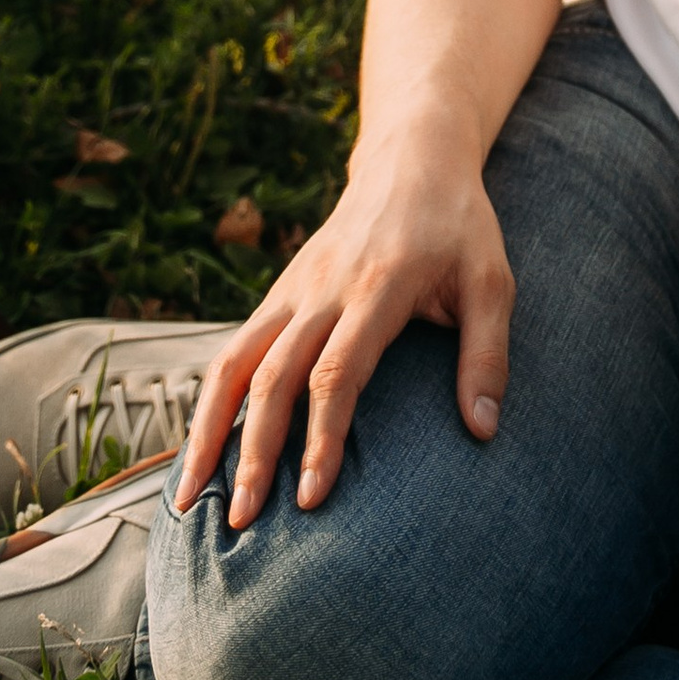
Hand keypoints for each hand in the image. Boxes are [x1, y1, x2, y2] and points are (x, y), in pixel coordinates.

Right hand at [169, 128, 513, 524]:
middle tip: (239, 522)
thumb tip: (482, 431)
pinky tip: (199, 449)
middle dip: (252, 452)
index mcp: (376, 287)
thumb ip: (487, 353)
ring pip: (233, 362)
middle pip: (272, 376)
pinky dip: (209, 402)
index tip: (311, 499)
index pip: (337, 372)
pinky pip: (233, 349)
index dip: (321, 436)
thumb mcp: (491, 279)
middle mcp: (322, 289)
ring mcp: (293, 289)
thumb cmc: (458, 226)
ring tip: (187, 498)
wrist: (411, 157)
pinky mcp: (279, 292)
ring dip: (208, 430)